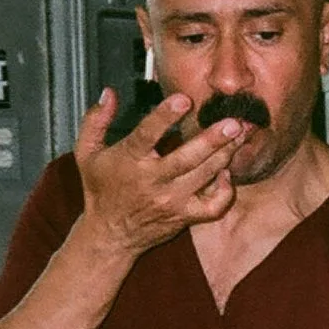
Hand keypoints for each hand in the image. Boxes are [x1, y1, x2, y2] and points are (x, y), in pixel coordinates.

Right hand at [71, 87, 243, 256]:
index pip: (147, 135)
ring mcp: (172, 201)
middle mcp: (153, 181)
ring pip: (205, 176)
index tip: (184, 99)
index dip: (165, 116)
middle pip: (188, 159)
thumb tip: (109, 93)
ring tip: (241, 134)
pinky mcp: (185, 216)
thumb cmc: (101, 189)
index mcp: (129, 161)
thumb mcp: (87, 152)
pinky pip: (213, 205)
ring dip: (225, 155)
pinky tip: (226, 172)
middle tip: (234, 122)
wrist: (110, 234)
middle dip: (213, 139)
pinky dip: (226, 190)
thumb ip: (95, 121)